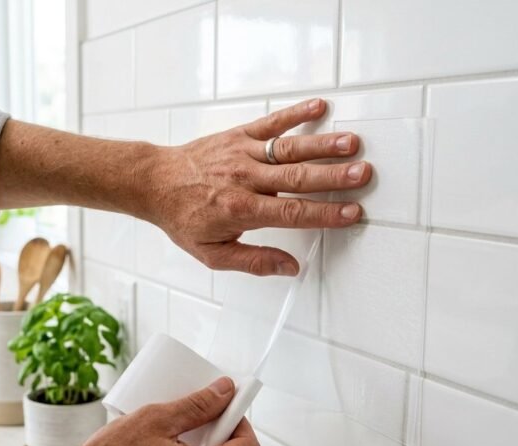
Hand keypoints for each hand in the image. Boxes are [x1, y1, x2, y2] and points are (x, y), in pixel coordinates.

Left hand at [143, 98, 370, 275]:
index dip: (324, 214)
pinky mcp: (238, 135)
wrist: (154, 182)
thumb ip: (253, 261)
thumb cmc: (183, 218)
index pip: (292, 213)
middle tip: (364, 173)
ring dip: (323, 144)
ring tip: (352, 141)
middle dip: (333, 176)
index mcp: (241, 210)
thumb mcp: (212, 253)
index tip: (351, 212)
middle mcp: (244, 179)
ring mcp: (242, 153)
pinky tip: (319, 106)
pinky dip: (295, 113)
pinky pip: (270, 122)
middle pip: (297, 178)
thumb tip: (290, 268)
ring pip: (289, 148)